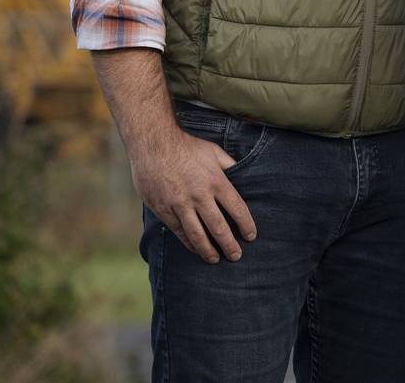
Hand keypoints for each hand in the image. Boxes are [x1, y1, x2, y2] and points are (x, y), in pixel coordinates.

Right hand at [129, 124, 255, 263]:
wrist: (153, 144)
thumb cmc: (187, 146)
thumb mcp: (214, 152)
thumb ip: (229, 166)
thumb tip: (244, 172)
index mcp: (216, 182)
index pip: (237, 209)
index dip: (246, 225)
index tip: (251, 236)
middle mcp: (200, 196)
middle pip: (219, 228)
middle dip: (230, 245)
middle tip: (237, 256)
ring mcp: (180, 204)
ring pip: (197, 235)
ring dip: (208, 250)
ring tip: (216, 259)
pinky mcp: (163, 209)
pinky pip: (178, 231)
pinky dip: (188, 243)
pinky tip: (195, 249)